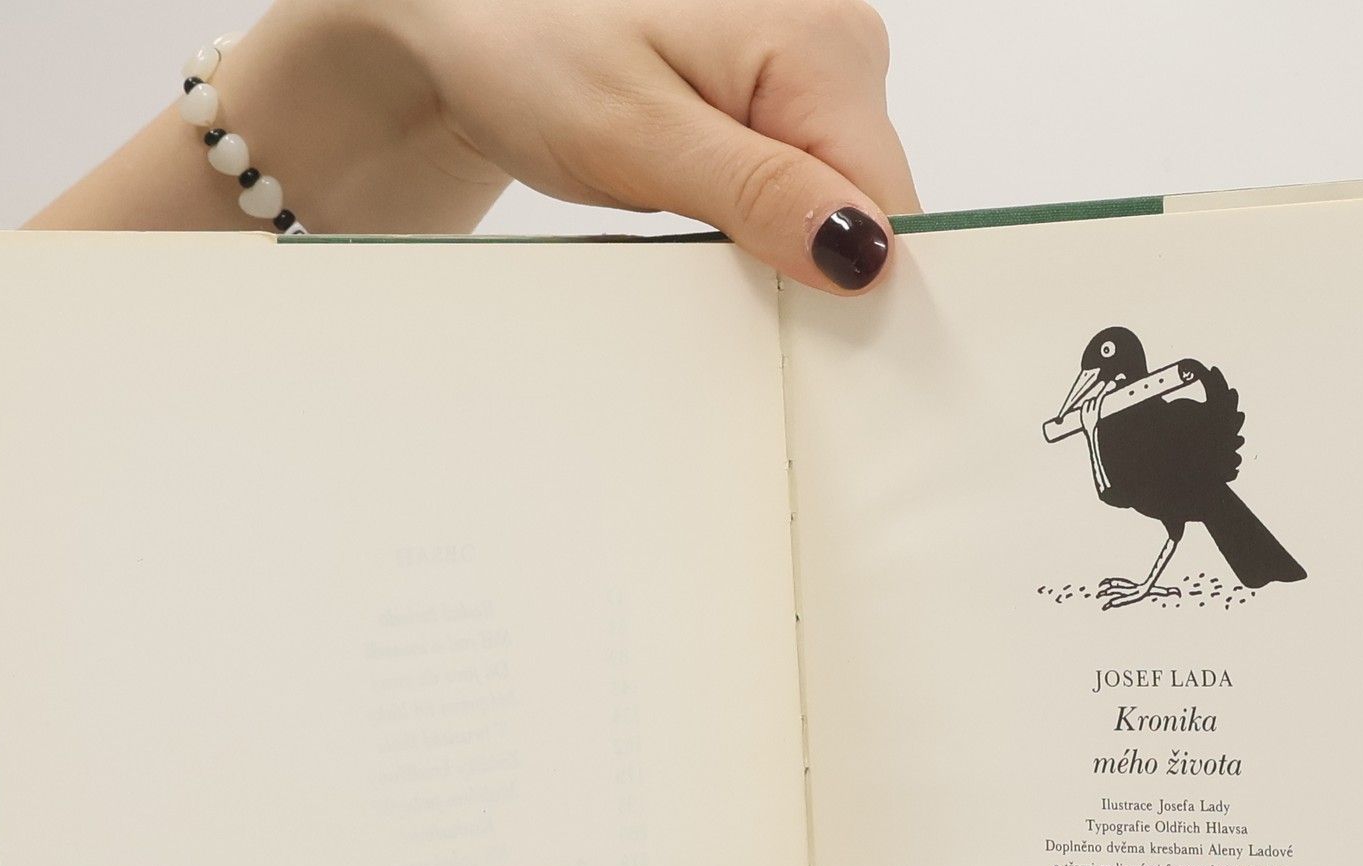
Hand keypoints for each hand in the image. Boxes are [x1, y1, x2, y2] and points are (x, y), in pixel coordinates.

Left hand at [238, 0, 920, 289]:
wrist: (473, 30)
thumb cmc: (531, 52)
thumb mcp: (636, 135)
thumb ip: (756, 193)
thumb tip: (863, 254)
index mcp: (822, 43)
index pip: (890, 207)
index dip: (855, 287)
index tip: (800, 338)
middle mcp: (837, 46)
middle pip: (872, 211)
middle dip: (814, 269)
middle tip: (722, 284)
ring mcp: (815, 72)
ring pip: (839, 209)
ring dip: (784, 253)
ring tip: (702, 243)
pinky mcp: (786, 104)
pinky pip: (808, 192)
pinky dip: (767, 232)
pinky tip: (715, 230)